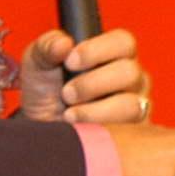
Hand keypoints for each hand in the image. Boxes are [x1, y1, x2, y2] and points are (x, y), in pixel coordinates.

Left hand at [18, 28, 151, 125]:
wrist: (42, 128)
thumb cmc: (45, 90)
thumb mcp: (38, 62)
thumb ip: (48, 46)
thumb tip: (64, 44)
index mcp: (114, 54)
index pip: (124, 42)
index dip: (98, 50)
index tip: (69, 61)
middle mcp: (131, 78)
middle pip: (130, 72)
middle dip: (93, 83)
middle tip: (66, 93)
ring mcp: (136, 106)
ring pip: (131, 105)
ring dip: (96, 110)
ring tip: (70, 114)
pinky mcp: (134, 133)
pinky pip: (128, 133)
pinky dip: (99, 129)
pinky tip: (81, 130)